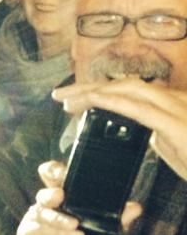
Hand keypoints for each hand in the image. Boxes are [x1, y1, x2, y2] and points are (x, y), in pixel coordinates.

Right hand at [14, 161, 141, 234]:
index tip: (65, 170)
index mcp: (59, 202)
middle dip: (52, 187)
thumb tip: (134, 207)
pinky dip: (58, 232)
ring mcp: (34, 220)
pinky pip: (40, 229)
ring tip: (75, 223)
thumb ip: (112, 222)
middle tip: (61, 193)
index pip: (54, 179)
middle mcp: (45, 207)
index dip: (55, 171)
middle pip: (45, 189)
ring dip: (58, 216)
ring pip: (42, 210)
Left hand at [53, 79, 186, 181]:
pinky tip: (93, 101)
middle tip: (59, 95)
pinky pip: (140, 109)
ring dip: (93, 93)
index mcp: (173, 104)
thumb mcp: (177, 147)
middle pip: (124, 86)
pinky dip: (114, 102)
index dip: (100, 90)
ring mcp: (177, 109)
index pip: (130, 91)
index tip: (74, 96)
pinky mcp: (177, 125)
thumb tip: (144, 133)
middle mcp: (175, 100)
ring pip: (128, 91)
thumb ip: (159, 136)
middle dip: (88, 88)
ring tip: (66, 100)